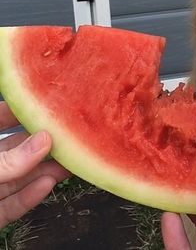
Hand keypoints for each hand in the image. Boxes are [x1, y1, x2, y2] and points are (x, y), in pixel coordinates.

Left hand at [0, 101, 69, 227]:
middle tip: (71, 137)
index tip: (50, 104)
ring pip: (20, 178)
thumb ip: (8, 161)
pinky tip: (49, 185)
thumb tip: (43, 141)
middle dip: (45, 145)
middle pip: (17, 152)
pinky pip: (13, 205)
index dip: (23, 111)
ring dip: (45, 171)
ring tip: (70, 162)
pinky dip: (31, 196)